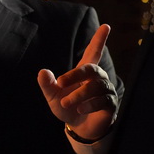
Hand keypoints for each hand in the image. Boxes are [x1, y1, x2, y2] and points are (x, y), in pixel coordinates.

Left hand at [38, 24, 117, 141]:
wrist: (77, 127)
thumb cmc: (66, 107)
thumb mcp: (52, 96)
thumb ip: (47, 84)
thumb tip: (42, 72)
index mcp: (84, 72)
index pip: (94, 52)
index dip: (99, 40)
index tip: (106, 26)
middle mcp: (98, 78)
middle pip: (91, 69)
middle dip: (75, 75)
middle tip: (60, 84)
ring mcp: (106, 91)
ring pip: (96, 86)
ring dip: (79, 94)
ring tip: (66, 103)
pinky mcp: (110, 104)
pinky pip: (103, 100)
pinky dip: (89, 104)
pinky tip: (80, 109)